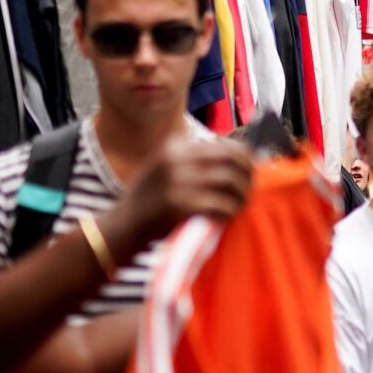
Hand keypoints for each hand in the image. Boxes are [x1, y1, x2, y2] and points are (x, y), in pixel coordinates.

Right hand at [108, 139, 253, 245]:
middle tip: (249, 190)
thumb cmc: (152, 200)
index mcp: (176, 147)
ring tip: (240, 205)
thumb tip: (243, 160)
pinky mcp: (179, 203)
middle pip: (233, 159)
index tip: (250, 173)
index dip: (246, 160)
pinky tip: (226, 216)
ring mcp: (177, 180)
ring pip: (230, 181)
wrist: (123, 226)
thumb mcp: (168, 169)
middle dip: (248, 175)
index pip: (227, 145)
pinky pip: (221, 204)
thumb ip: (197, 162)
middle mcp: (176, 158)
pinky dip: (230, 211)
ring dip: (242, 196)